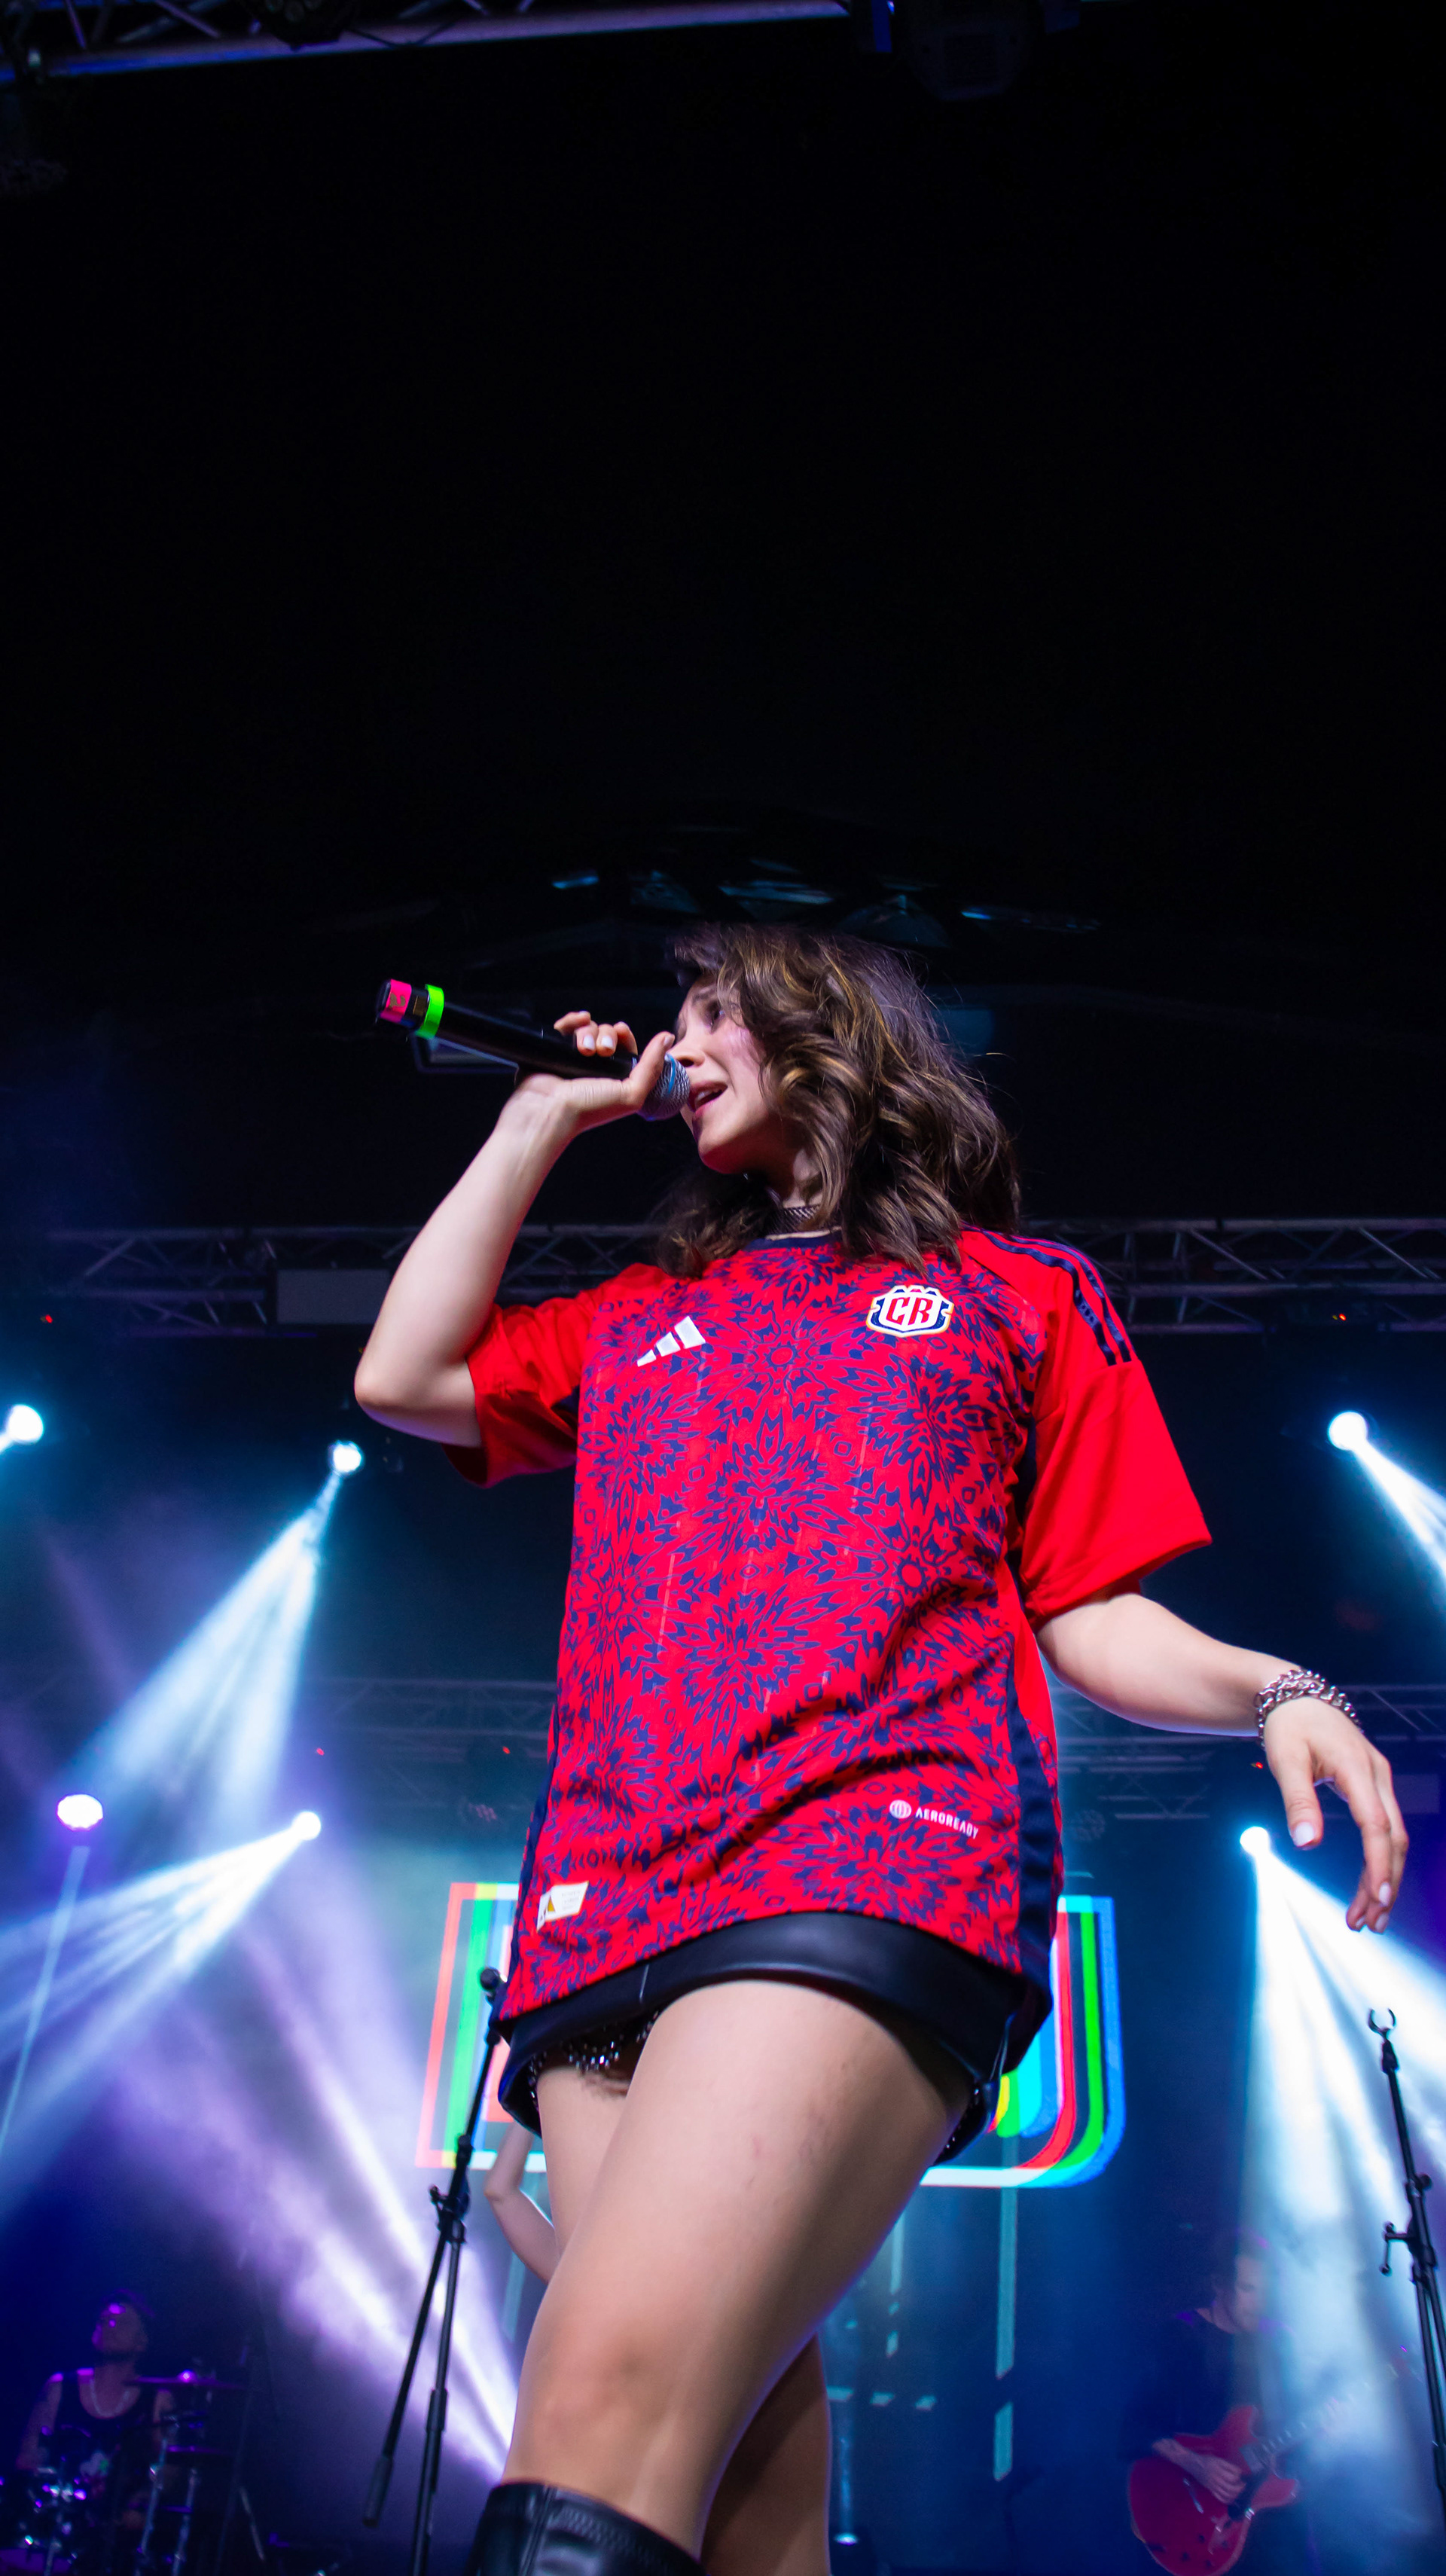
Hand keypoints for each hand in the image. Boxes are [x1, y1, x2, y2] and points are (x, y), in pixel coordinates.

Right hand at [495, 1012, 675, 1140]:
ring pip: (588, 1029)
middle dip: (607, 1036)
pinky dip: (572, 1020)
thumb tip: (667, 1037)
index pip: (625, 1046)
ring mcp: (573, 1057)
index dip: (625, 1036)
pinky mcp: (553, 1050)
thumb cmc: (589, 1108)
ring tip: (583, 1050)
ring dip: (589, 1032)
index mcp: (614, 1076)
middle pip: (607, 1034)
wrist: (549, 1111)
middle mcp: (595, 1067)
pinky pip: (566, 1026)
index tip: (622, 1033)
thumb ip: (652, 1066)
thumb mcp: (631, 1094)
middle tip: (603, 1051)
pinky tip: (577, 1021)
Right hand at [1187, 2452, 1244, 2503]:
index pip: (1233, 2477)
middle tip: (1243, 2484)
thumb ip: (1229, 2466)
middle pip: (1232, 2488)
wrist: (1194, 2465)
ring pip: (1227, 2495)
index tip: (1241, 2474)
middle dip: (1240, 2488)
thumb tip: (1239, 2472)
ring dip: (1236, 2495)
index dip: (1239, 2476)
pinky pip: (1221, 2499)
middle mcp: (1217, 2480)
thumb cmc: (1207, 2460)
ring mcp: (1214, 2487)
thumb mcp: (1219, 2460)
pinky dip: (1228, 2500)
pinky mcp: (1211, 2491)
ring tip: (1239, 2491)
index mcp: (1219, 2470)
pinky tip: (1232, 2498)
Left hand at [1262, 1698, 1406, 1931]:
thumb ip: (1298, 1800)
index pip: (1376, 1825)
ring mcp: (1379, 1781)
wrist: (1296, 1697)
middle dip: (1385, 1883)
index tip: (1376, 1899)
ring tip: (1367, 1918)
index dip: (1378, 1864)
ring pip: (1393, 1837)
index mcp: (1358, 1768)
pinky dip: (1378, 1860)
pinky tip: (1367, 1887)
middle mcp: (1377, 1775)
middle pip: (1395, 1838)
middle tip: (1369, 1924)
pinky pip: (1384, 1829)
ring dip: (1383, 1878)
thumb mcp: (1285, 1759)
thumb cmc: (1288, 1726)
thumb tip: (1307, 1844)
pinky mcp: (1373, 1788)